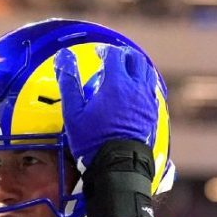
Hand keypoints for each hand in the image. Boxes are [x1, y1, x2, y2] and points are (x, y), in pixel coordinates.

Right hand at [55, 44, 160, 163]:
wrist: (119, 164)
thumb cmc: (93, 140)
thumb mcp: (74, 113)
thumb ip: (69, 83)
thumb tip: (63, 56)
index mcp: (116, 83)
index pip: (114, 55)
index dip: (105, 51)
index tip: (98, 53)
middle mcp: (135, 87)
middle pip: (135, 59)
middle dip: (123, 55)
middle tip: (113, 58)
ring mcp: (147, 100)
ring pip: (146, 72)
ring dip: (136, 67)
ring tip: (125, 72)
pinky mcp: (153, 113)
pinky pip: (151, 89)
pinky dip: (143, 82)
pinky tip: (134, 91)